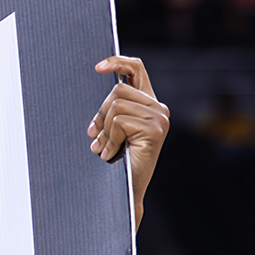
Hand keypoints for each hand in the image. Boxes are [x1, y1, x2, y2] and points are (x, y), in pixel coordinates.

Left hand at [88, 56, 169, 207]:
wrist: (125, 192)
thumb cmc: (117, 162)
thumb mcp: (112, 131)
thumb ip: (111, 112)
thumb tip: (97, 100)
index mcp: (149, 105)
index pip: (136, 69)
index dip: (118, 62)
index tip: (97, 67)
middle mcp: (159, 109)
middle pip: (118, 90)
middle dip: (101, 114)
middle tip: (94, 137)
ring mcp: (160, 118)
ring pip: (116, 106)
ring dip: (104, 130)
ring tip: (105, 149)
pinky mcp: (156, 129)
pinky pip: (119, 122)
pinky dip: (110, 139)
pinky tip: (112, 155)